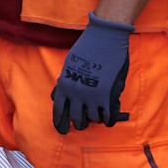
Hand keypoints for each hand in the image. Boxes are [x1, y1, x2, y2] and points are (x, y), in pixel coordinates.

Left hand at [52, 15, 134, 133]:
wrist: (104, 38)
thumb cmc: (87, 47)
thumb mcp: (69, 63)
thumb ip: (65, 81)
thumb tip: (58, 95)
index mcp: (64, 85)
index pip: (59, 110)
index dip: (60, 122)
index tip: (62, 129)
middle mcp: (76, 93)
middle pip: (76, 118)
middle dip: (80, 124)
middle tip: (82, 124)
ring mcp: (91, 95)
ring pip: (93, 119)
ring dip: (95, 119)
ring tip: (97, 117)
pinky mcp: (107, 95)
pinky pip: (107, 115)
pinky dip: (108, 120)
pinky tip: (109, 119)